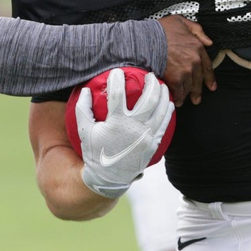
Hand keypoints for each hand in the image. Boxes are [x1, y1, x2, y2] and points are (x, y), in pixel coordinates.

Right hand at [77, 69, 173, 198]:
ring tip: (161, 85)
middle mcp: (134, 127)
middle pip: (148, 98)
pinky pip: (165, 124)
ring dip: (162, 94)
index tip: (117, 72)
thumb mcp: (84, 131)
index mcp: (116, 122)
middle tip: (149, 75)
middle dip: (150, 83)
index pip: (117, 93)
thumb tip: (84, 90)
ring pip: (160, 109)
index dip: (117, 79)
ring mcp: (146, 136)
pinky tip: (168, 104)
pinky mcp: (154, 143)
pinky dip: (168, 112)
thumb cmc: (95, 153)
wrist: (109, 178)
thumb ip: (83, 109)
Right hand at [156, 15, 215, 105]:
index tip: (211, 86)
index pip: (207, 66)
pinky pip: (178, 92)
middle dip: (197, 91)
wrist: (146, 39)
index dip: (210, 78)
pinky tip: (175, 100)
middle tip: (196, 99)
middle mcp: (194, 61)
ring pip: (188, 87)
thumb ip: (197, 30)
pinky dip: (176, 97)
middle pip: (198, 80)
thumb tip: (208, 41)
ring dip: (185, 95)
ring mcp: (185, 71)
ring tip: (182, 100)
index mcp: (197, 47)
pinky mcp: (175, 79)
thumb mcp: (181, 21)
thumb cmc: (160, 30)